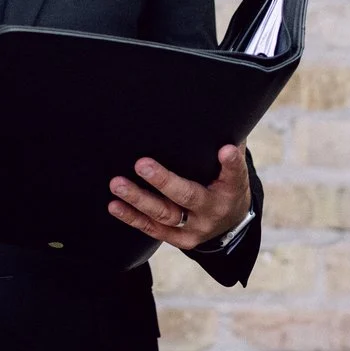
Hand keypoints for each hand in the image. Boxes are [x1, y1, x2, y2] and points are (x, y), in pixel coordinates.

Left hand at [108, 145, 249, 251]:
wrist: (230, 223)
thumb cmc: (226, 184)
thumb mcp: (234, 168)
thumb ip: (227, 144)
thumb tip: (216, 111)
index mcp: (232, 189)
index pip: (234, 174)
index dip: (231, 163)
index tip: (225, 150)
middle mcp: (213, 210)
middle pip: (188, 196)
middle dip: (163, 181)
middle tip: (141, 164)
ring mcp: (195, 229)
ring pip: (165, 214)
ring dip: (139, 199)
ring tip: (117, 184)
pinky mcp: (179, 240)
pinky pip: (153, 229)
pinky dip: (132, 217)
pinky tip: (115, 206)